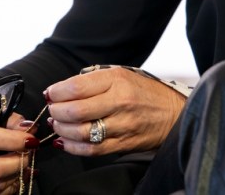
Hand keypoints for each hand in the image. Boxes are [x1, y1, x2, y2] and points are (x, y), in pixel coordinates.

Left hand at [44, 67, 185, 155]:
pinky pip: (91, 150)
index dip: (57, 92)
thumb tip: (61, 91)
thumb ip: (93, 81)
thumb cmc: (144, 92)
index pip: (77, 86)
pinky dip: (72, 147)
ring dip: (62, 130)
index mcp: (117, 79)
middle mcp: (120, 101)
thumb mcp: (122, 75)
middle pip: (75, 110)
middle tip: (53, 110)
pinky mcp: (123, 144)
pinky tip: (65, 141)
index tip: (51, 94)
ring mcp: (122, 125)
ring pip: (81, 132)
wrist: (173, 113)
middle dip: (56, 111)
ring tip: (58, 124)